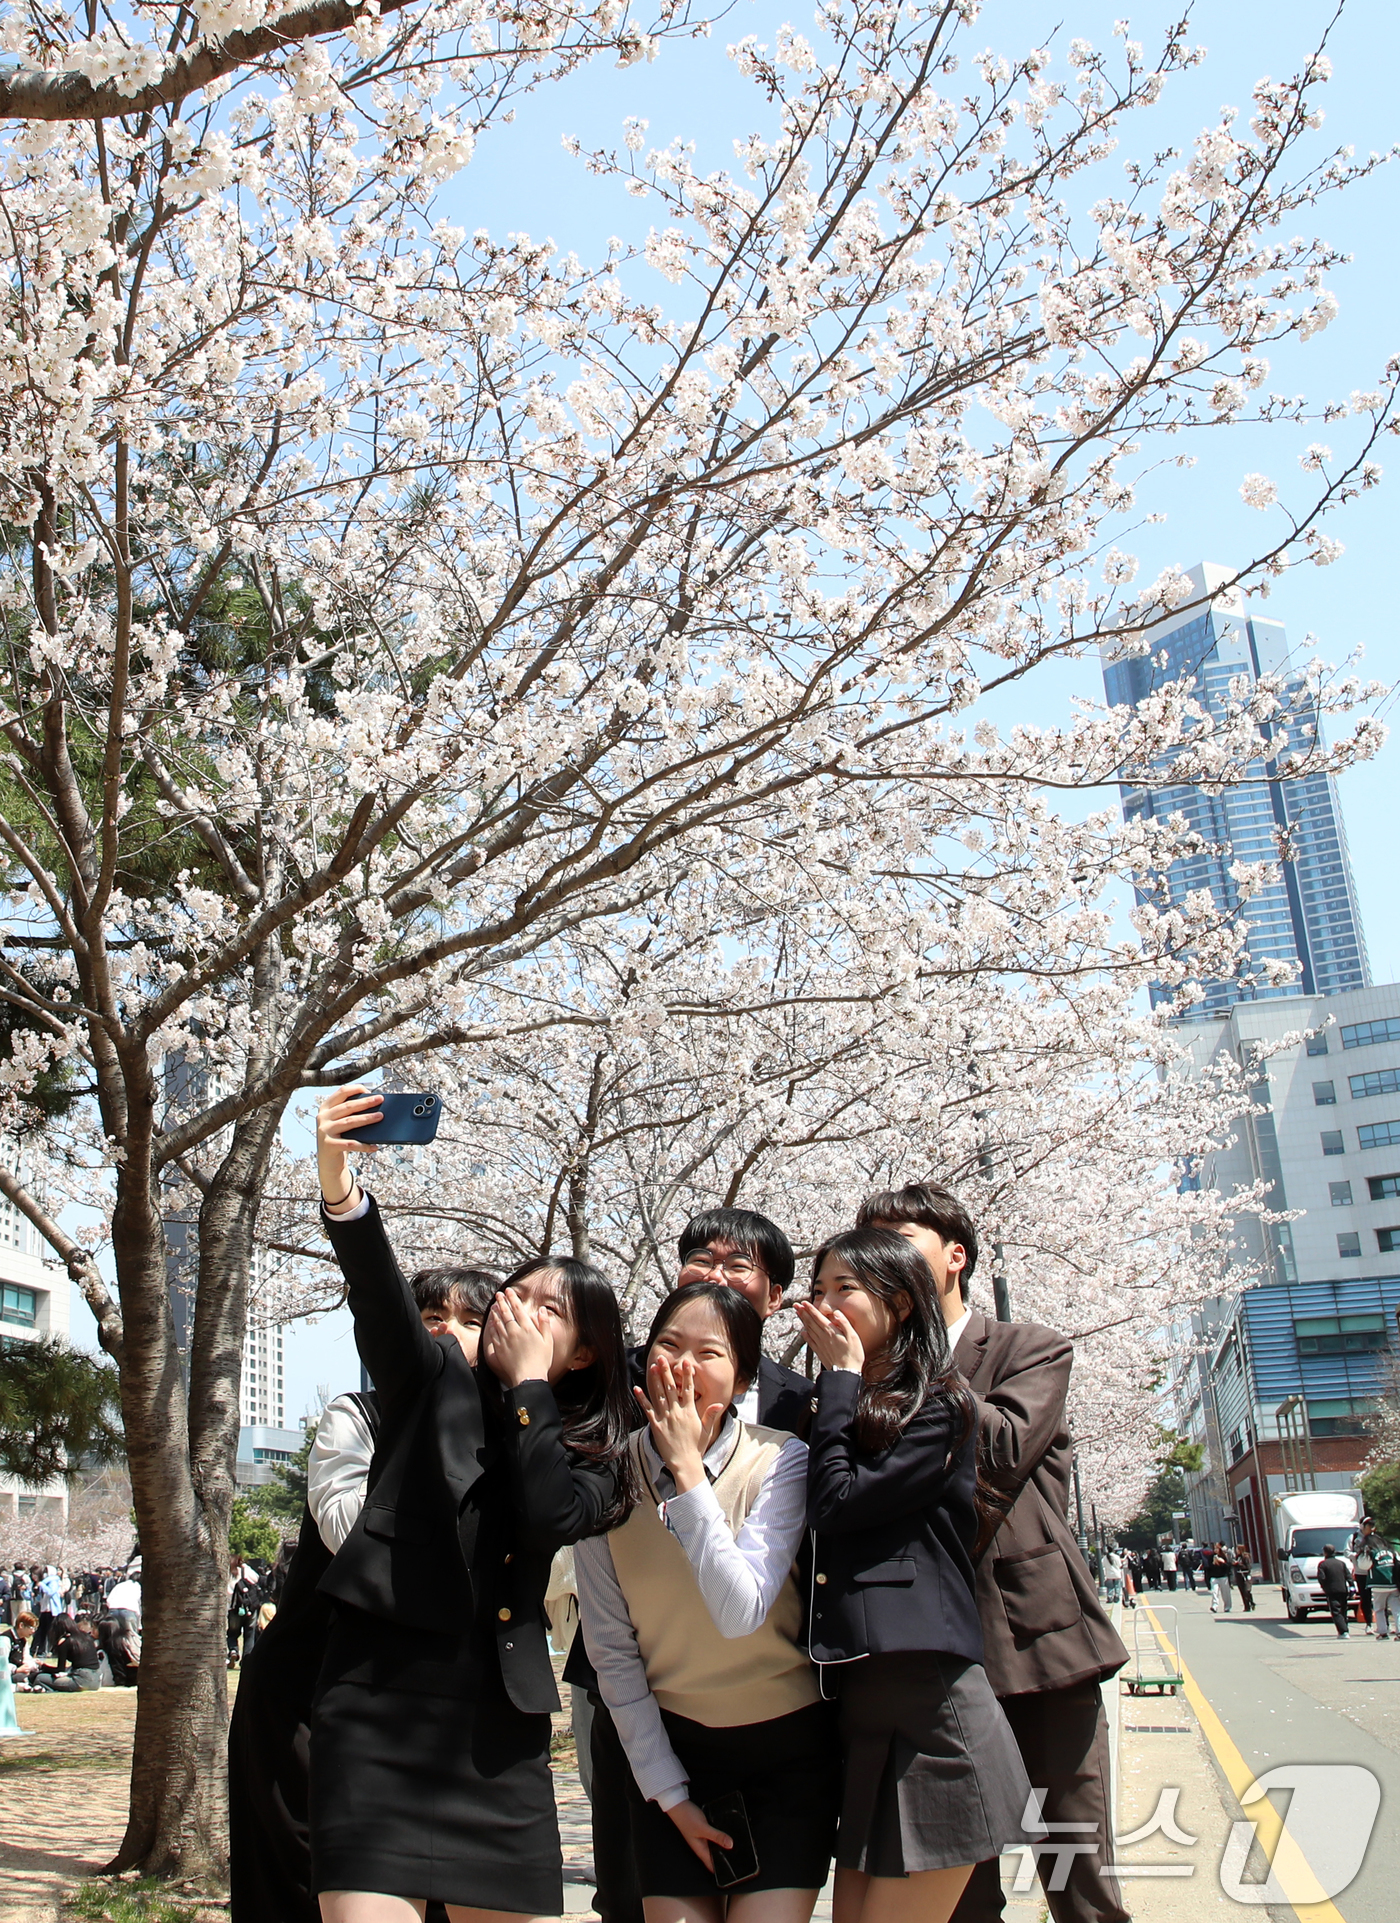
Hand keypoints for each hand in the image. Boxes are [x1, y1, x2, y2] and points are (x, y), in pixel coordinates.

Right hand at [316, 1086, 381, 1208]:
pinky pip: (350, 1144)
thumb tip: (376, 1108)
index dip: (356, 1089)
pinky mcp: (328, 1145)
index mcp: (326, 1108)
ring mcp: (324, 1131)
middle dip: (365, 1102)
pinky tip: (374, 1146)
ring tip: (380, 1117)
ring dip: (366, 1119)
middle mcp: (322, 1117)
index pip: (341, 1093)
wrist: (329, 1163)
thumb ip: (352, 1115)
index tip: (370, 1091)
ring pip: (349, 1122)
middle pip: (347, 1107)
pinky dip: (364, 1145)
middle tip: (380, 1099)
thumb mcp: (343, 1124)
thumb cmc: (340, 1139)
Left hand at [483, 1286, 553, 1385]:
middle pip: (506, 1312)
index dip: (513, 1298)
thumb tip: (541, 1310)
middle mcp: (515, 1331)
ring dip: (496, 1311)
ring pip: (498, 1321)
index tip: (509, 1291)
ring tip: (494, 1305)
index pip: (518, 1308)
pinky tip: (492, 1321)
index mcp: (527, 1328)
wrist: (528, 1377)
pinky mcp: (499, 1348)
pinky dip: (492, 1325)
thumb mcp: (548, 1340)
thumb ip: (544, 1323)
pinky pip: (494, 1333)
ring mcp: (505, 1339)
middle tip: (498, 1294)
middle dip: (502, 1302)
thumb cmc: (541, 1360)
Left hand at [635, 1356, 724, 1493]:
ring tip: (652, 1367)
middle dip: (666, 1371)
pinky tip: (637, 1389)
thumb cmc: (697, 1447)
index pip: (689, 1389)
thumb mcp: (706, 1430)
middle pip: (671, 1387)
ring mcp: (666, 1418)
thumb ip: (710, 1414)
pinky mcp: (656, 1425)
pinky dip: (642, 1399)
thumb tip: (718, 1403)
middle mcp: (677, 1412)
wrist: (685, 1463)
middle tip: (662, 1358)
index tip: (685, 1363)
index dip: (687, 1375)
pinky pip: (648, 1409)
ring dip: (655, 1380)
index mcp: (690, 1412)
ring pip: (659, 1395)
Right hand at [665, 1797, 731, 1871]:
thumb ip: (717, 1836)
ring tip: (736, 1848)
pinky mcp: (703, 1830)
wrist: (678, 1805)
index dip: (721, 1870)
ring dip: (722, 1848)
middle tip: (738, 1860)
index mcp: (700, 1850)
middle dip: (724, 1859)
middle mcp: (701, 1846)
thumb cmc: (687, 1818)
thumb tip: (730, 1845)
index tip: (733, 1872)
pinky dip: (719, 1838)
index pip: (712, 1866)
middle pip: (714, 1857)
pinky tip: (726, 1834)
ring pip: (714, 1847)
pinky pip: (713, 1838)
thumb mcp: (703, 1828)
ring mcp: (701, 1838)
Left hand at [795, 1298, 864, 1373]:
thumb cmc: (853, 1355)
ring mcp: (820, 1345)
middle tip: (795, 1305)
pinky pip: (810, 1342)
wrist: (845, 1373)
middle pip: (811, 1322)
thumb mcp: (853, 1336)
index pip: (818, 1317)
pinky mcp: (820, 1352)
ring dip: (803, 1321)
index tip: (803, 1302)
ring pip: (809, 1330)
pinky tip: (803, 1333)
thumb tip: (836, 1313)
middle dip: (803, 1312)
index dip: (810, 1309)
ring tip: (798, 1314)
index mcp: (830, 1331)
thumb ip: (844, 1323)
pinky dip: (806, 1336)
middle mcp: (823, 1337)